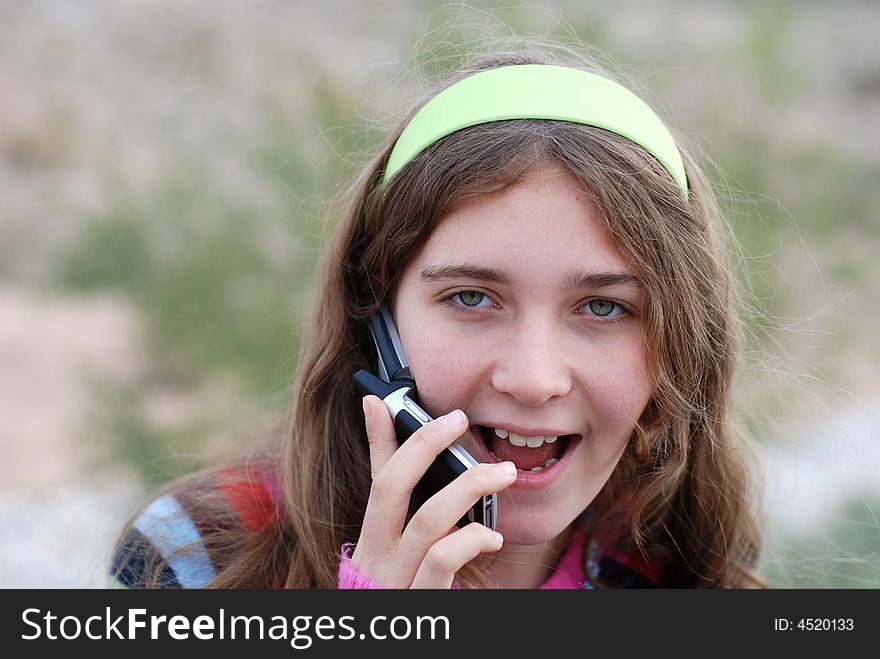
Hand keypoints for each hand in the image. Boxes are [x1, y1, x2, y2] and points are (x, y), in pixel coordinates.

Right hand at [351, 395, 515, 587]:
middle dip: (426, 446)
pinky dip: (469, 540)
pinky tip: (490, 534)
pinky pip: (441, 563)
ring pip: (426, 521)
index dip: (381, 434)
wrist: (400, 643)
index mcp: (373, 537)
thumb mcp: (399, 547)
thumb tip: (399, 458)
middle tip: (461, 419)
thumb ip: (403, 503)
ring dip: (468, 488)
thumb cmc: (406, 590)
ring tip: (504, 473)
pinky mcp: (422, 604)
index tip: (387, 396)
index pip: (376, 475)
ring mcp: (396, 581)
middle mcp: (376, 557)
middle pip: (390, 487)